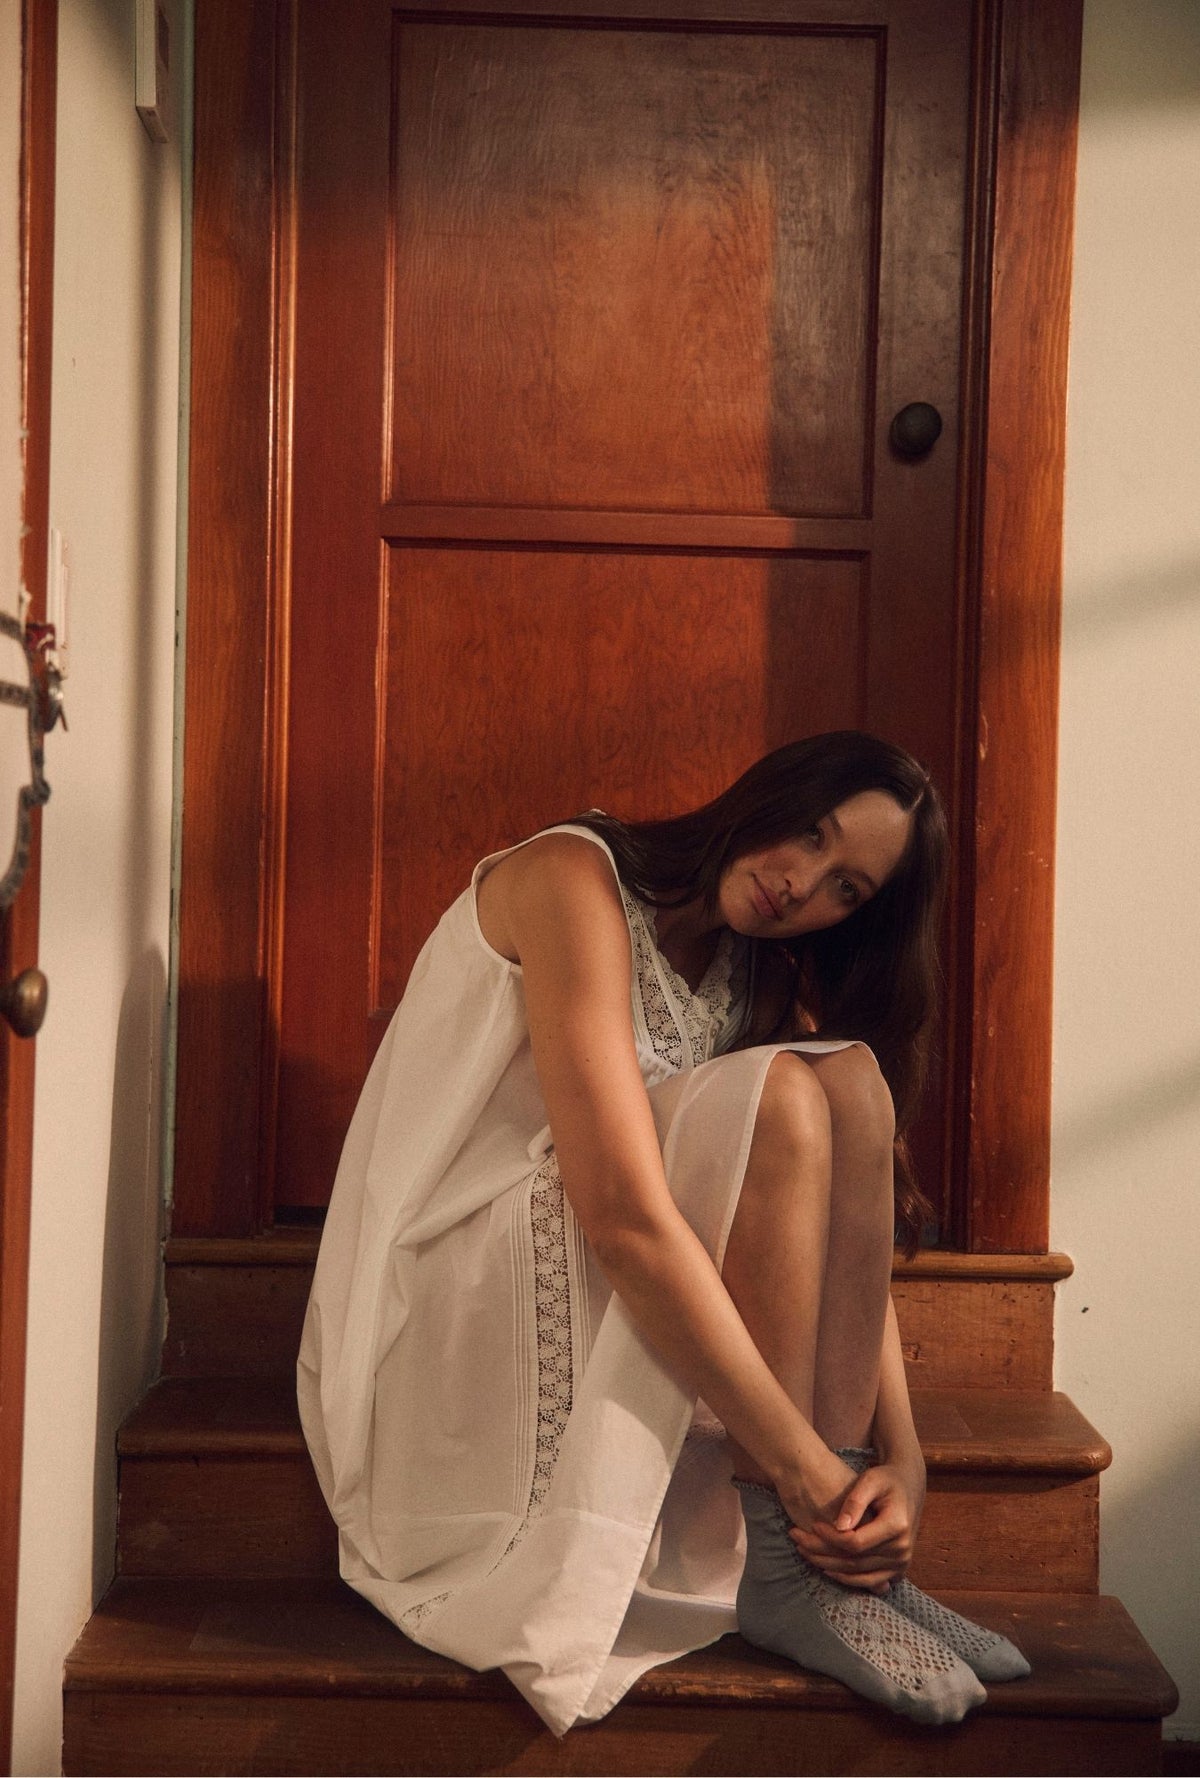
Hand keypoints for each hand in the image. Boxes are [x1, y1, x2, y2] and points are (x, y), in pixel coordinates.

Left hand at [789, 1455, 925, 1593]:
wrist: (909, 1488)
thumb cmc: (886, 1479)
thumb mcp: (871, 1479)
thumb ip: (855, 1501)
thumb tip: (839, 1526)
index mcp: (896, 1526)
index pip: (855, 1542)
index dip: (830, 1537)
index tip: (812, 1525)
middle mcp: (901, 1549)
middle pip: (854, 1561)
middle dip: (822, 1552)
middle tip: (797, 1540)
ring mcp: (901, 1563)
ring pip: (858, 1574)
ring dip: (829, 1566)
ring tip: (805, 1553)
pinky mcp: (897, 1570)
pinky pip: (869, 1581)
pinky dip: (847, 1578)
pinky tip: (827, 1569)